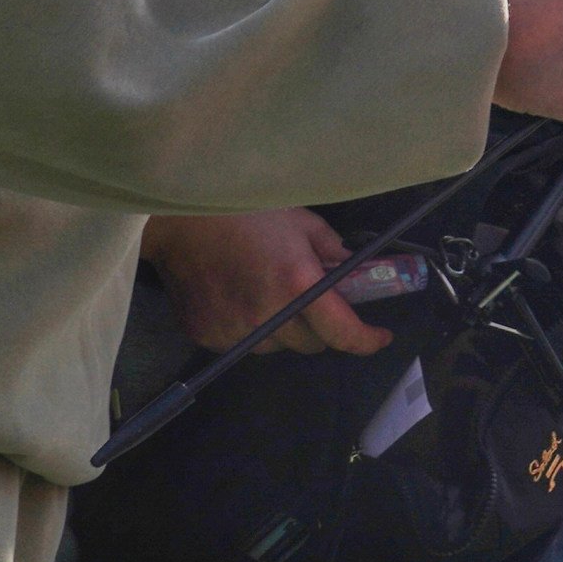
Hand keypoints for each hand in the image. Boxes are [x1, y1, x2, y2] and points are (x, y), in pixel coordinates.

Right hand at [142, 210, 388, 355]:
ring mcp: (233, 330)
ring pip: (278, 347)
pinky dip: (252, 329)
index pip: (341, 331)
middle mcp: (267, 315)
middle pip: (311, 344)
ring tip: (273, 296)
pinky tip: (243, 300)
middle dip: (322, 327)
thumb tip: (353, 275)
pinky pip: (243, 344)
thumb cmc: (248, 214)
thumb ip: (333, 253)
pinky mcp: (206, 336)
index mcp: (297, 285)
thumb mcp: (303, 223)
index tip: (380, 338)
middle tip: (318, 303)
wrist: (182, 221)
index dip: (366, 340)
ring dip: (286, 329)